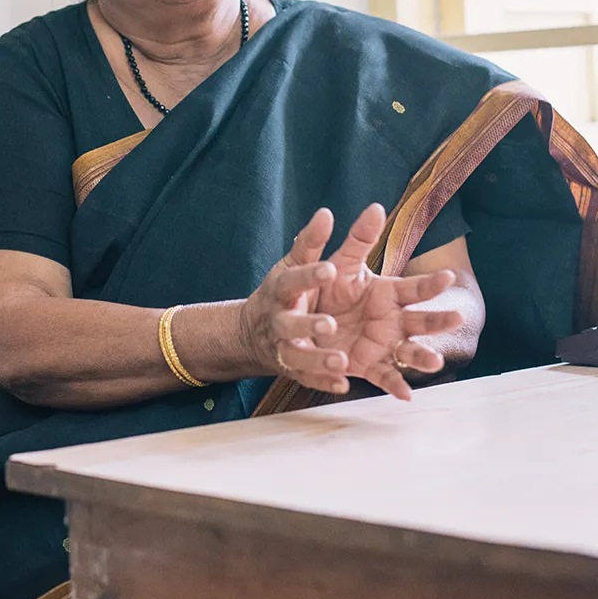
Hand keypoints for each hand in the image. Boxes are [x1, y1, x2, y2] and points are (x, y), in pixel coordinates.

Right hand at [238, 209, 350, 395]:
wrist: (254, 333)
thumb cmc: (283, 292)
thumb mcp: (294, 264)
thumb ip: (312, 242)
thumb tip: (326, 213)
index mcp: (282, 290)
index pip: (292, 281)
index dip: (309, 276)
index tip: (329, 269)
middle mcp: (280, 320)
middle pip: (290, 324)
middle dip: (308, 325)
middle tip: (329, 324)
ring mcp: (285, 347)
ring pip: (299, 356)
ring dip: (318, 360)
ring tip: (341, 361)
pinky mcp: (295, 370)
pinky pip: (309, 379)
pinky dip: (325, 383)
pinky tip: (343, 385)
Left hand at [312, 203, 464, 400]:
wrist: (305, 317)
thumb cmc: (329, 287)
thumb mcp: (341, 262)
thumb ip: (359, 239)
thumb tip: (376, 206)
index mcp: (388, 293)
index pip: (415, 288)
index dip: (431, 283)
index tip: (448, 276)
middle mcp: (392, 320)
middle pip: (421, 321)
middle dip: (438, 320)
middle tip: (456, 317)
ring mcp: (383, 344)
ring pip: (408, 351)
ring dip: (422, 356)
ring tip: (435, 360)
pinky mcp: (368, 366)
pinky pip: (385, 377)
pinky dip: (396, 386)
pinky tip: (408, 396)